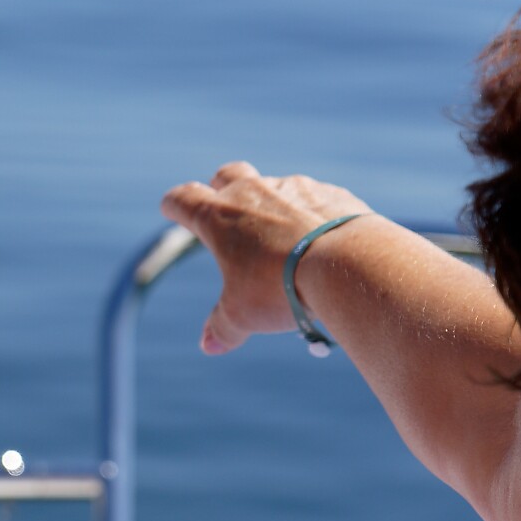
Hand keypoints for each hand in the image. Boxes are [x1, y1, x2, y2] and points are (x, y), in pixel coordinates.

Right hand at [159, 161, 372, 354]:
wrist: (347, 264)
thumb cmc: (282, 288)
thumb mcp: (243, 314)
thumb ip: (223, 327)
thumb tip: (210, 346)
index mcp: (217, 217)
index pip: (181, 198)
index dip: (174, 205)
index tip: (172, 211)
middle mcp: (252, 193)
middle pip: (226, 175)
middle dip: (221, 189)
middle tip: (227, 214)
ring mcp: (293, 188)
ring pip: (273, 187)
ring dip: (272, 206)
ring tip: (283, 240)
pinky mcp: (330, 193)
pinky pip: (314, 199)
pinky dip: (310, 214)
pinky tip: (319, 241)